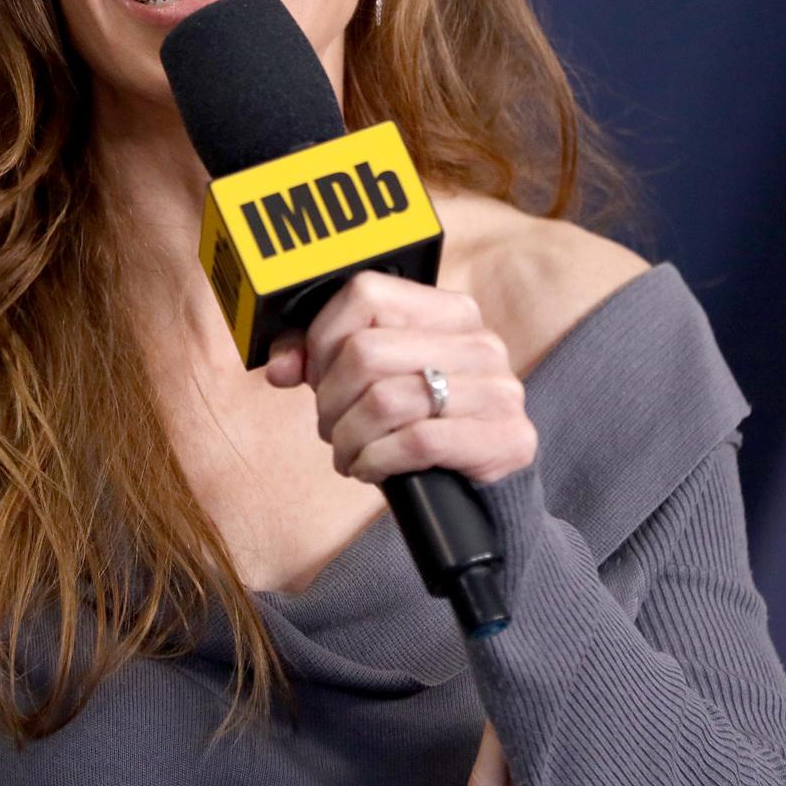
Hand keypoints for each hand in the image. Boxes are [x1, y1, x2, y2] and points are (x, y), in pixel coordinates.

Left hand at [264, 271, 535, 486]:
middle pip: (366, 353)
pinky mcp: (506, 438)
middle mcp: (479, 342)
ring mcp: (498, 389)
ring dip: (348, 438)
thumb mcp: (376, 384)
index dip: (324, 339)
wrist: (484, 490)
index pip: (365, 294)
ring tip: (349, 453)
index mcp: (449, 312)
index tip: (320, 377)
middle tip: (332, 427)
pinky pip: (416, 442)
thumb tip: (280, 365)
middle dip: (331, 400)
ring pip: (386, 401)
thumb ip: (325, 361)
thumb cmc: (422, 427)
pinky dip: (376, 461)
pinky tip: (371, 469)